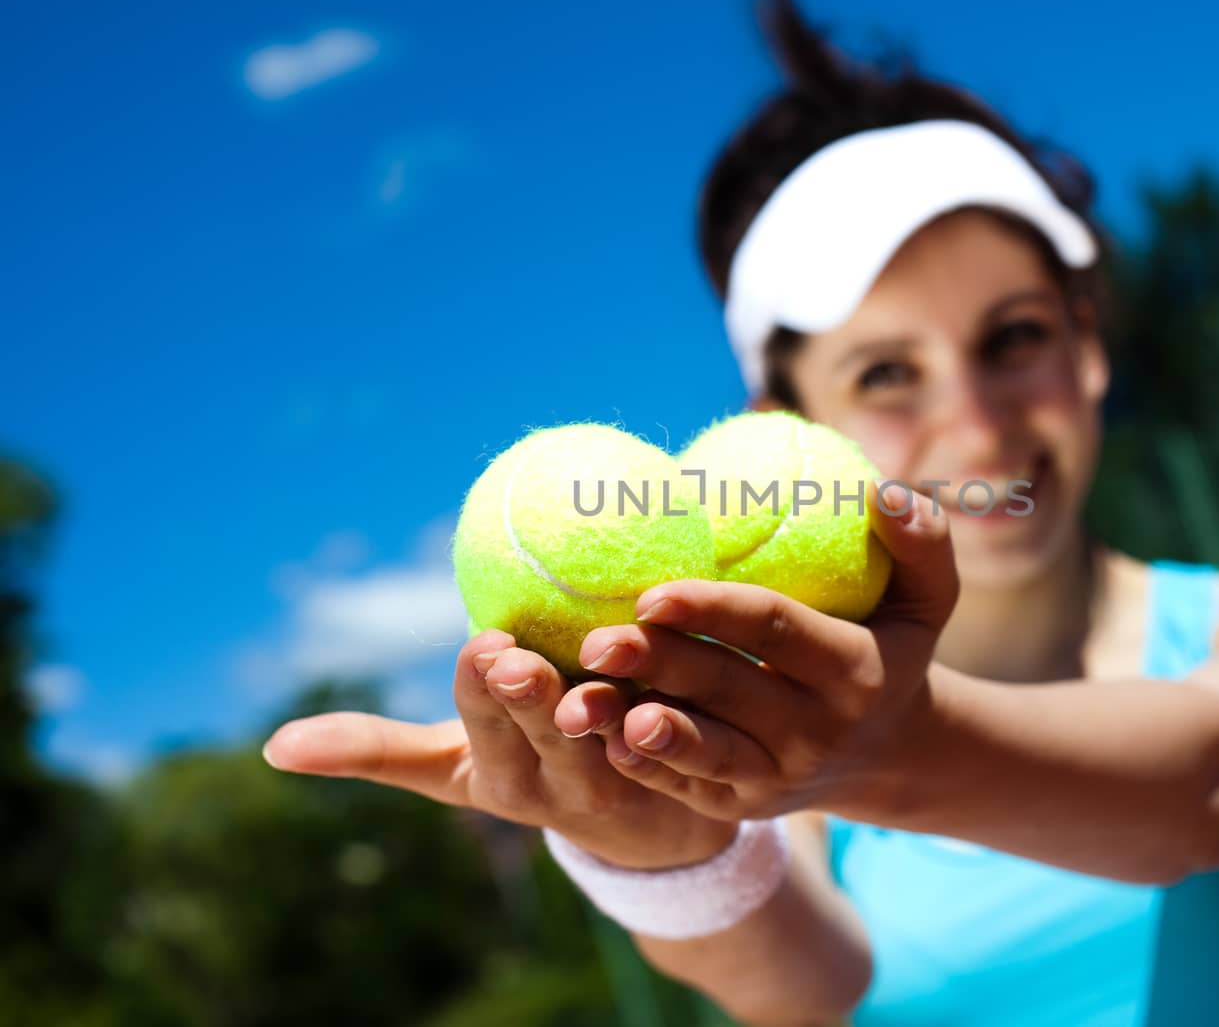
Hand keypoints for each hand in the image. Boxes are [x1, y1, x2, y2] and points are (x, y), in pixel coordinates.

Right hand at [262, 630, 739, 869]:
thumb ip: (375, 750)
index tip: (482, 649)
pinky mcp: (687, 766)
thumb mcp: (454, 767)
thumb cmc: (533, 767)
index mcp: (498, 774)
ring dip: (611, 702)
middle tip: (520, 659)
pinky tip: (683, 652)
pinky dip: (682, 696)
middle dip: (532, 699)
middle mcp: (561, 782)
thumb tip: (273, 748)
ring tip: (605, 664)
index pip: (483, 728)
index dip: (482, 694)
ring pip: (620, 733)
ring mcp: (627, 776)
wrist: (647, 826)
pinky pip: (686, 725)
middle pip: (548, 733)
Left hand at [571, 483, 956, 822]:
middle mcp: (816, 729)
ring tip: (580, 707)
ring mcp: (779, 775)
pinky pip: (688, 786)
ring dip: (639, 729)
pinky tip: (597, 739)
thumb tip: (882, 490)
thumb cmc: (891, 649)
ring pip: (702, 751)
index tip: (654, 591)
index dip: (715, 611)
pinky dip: (643, 767)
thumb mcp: (927, 599)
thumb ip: (921, 543)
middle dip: (658, 666)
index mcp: (852, 670)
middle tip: (595, 640)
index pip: (776, 631)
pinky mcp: (745, 805)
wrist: (890, 754)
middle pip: (726, 690)